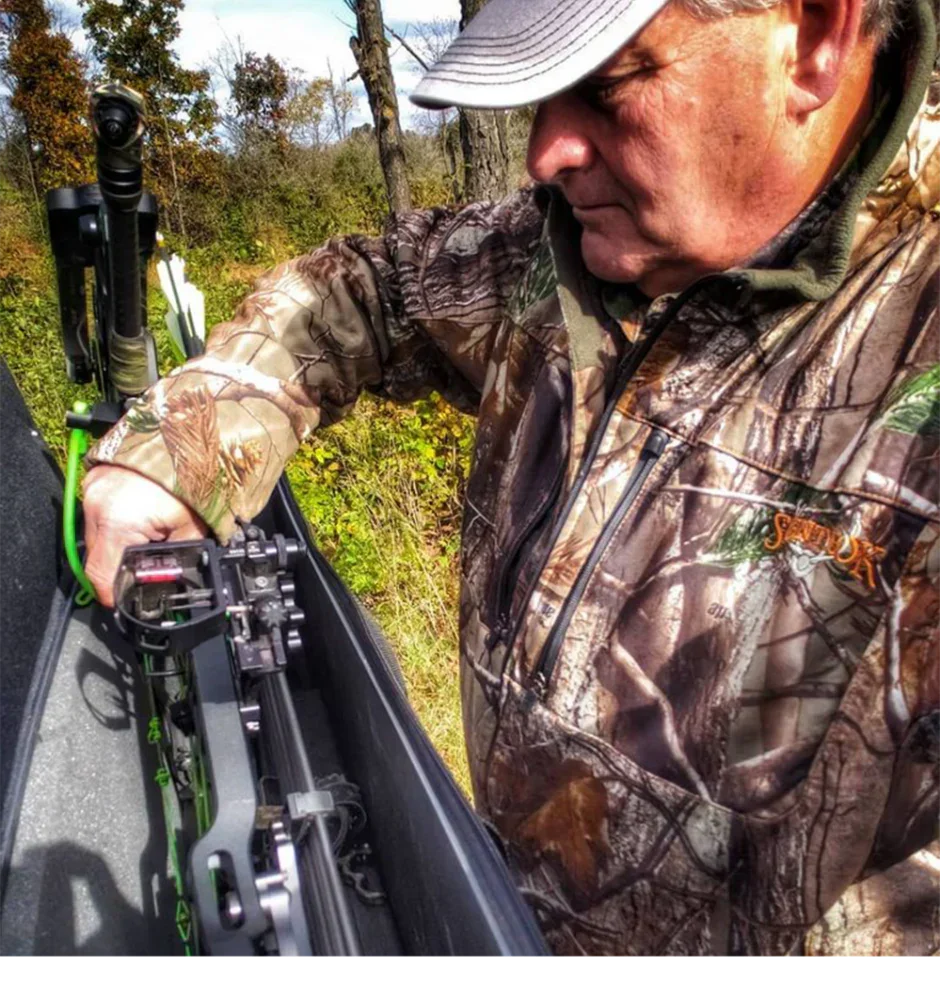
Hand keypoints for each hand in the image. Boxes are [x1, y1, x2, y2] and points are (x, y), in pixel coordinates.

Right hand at [83, 465, 207, 605]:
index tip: (123, 600)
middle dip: (121, 565)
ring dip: (119, 542)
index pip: (101, 575)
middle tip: (146, 564)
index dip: (113, 594)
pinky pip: (99, 512)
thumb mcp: (193, 524)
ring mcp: (92, 490)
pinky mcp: (95, 479)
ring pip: (98, 534)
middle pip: (98, 555)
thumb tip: (180, 574)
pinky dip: (116, 521)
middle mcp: (96, 506)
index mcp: (118, 522)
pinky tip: (138, 517)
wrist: (181, 435)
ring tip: (147, 535)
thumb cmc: (189, 475)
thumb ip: (182, 553)